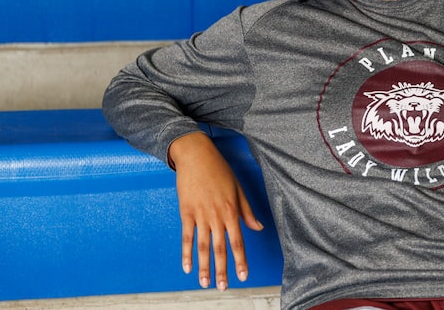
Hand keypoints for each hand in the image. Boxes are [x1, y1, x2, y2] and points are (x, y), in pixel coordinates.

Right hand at [169, 132, 263, 289]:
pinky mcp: (186, 212)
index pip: (238, 241)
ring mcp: (200, 215)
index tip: (243, 276)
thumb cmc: (219, 169)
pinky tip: (187, 267)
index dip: (240, 260)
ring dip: (204, 267)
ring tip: (205, 283)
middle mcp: (216, 216)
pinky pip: (187, 237)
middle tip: (224, 287)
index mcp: (231, 210)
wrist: (196, 155)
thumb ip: (247, 210)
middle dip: (223, 270)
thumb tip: (258, 227)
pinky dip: (186, 253)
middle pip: (219, 248)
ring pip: (203, 246)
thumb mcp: (238, 188)